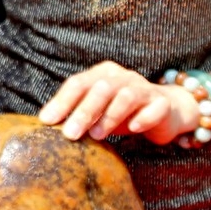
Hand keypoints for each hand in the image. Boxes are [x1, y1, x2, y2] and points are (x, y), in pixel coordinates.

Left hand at [38, 61, 201, 144]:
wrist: (165, 111)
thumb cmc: (121, 112)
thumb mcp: (96, 112)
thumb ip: (75, 114)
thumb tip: (45, 126)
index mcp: (102, 74)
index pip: (78, 83)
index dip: (61, 102)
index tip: (46, 121)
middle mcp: (122, 77)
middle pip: (101, 88)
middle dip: (83, 111)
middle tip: (69, 134)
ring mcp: (145, 88)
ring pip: (126, 96)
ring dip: (110, 116)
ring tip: (96, 135)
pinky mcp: (163, 104)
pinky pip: (155, 108)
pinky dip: (144, 118)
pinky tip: (134, 128)